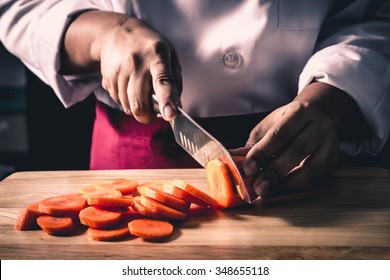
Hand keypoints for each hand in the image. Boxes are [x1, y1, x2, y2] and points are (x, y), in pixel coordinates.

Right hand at [62, 11, 181, 122]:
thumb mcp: (170, 55)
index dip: (167, 101)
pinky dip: (126, 101)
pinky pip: (118, 101)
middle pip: (139, 103)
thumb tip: (176, 107)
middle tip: (151, 113)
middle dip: (146, 116)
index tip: (170, 115)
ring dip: (136, 107)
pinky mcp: (107, 78)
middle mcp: (136, 63)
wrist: (116, 33)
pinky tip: (129, 87)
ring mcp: (119, 71)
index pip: (163, 82)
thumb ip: (175, 82)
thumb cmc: (150, 47)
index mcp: (157, 56)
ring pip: (127, 106)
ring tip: (140, 92)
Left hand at [238, 100, 338, 196]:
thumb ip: (253, 144)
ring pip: (311, 166)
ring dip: (287, 182)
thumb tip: (232, 160)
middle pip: (297, 150)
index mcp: (299, 112)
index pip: (279, 134)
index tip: (247, 168)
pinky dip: (297, 184)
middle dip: (274, 171)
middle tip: (257, 187)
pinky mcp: (334, 158)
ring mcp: (331, 142)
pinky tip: (281, 188)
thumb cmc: (285, 123)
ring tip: (268, 191)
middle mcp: (319, 125)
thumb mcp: (268, 127)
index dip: (262, 152)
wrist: (316, 116)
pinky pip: (316, 175)